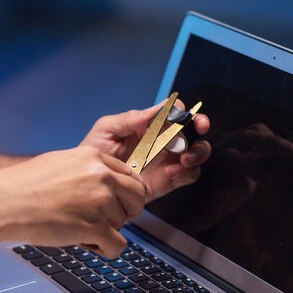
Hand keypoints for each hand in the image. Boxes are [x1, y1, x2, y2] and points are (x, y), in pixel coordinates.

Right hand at [0, 146, 148, 257]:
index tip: (118, 201)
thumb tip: (106, 179)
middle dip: (127, 211)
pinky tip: (90, 244)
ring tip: (81, 229)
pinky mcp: (94, 227)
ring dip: (108, 230)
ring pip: (124, 223)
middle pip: (138, 197)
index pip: (130, 175)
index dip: (125, 192)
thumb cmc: (25, 184)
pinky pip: (119, 245)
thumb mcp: (63, 161)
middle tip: (108, 218)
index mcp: (95, 156)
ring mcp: (100, 201)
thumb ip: (88, 168)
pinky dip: (107, 249)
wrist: (3, 202)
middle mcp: (102, 176)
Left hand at [80, 100, 210, 202]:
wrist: (92, 183)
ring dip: (197, 151)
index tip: (178, 114)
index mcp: (150, 124)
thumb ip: (128, 119)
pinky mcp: (170, 180)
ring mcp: (169, 160)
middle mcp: (163, 139)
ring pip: (196, 151)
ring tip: (184, 158)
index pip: (173, 110)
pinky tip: (169, 173)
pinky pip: (189, 174)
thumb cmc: (95, 151)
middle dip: (200, 123)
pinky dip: (186, 172)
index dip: (180, 109)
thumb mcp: (107, 130)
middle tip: (199, 126)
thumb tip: (154, 111)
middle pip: (192, 128)